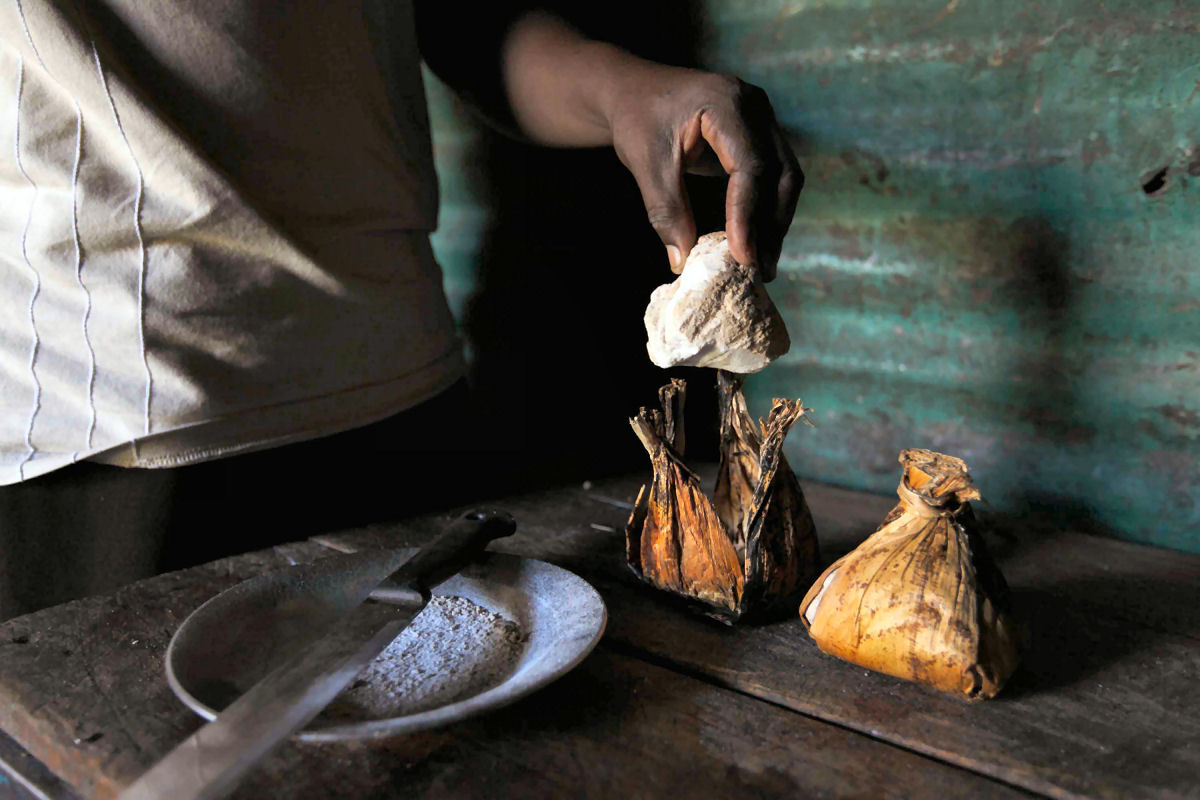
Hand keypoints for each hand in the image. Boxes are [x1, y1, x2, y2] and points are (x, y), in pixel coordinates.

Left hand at [606, 64, 802, 279]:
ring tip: (762, 264)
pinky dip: (767, 208)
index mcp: (726, 102)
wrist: (633, 90)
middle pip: (782, 173)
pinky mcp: (759, 133)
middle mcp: (754, 105)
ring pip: (785, 177)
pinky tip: (757, 239)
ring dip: (775, 222)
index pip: (751, 167)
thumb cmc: (637, 120)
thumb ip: (666, 211)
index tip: (742, 256)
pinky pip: (775, 174)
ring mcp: (762, 117)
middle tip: (761, 270)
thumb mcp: (645, 165)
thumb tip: (683, 262)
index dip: (748, 215)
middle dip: (773, 225)